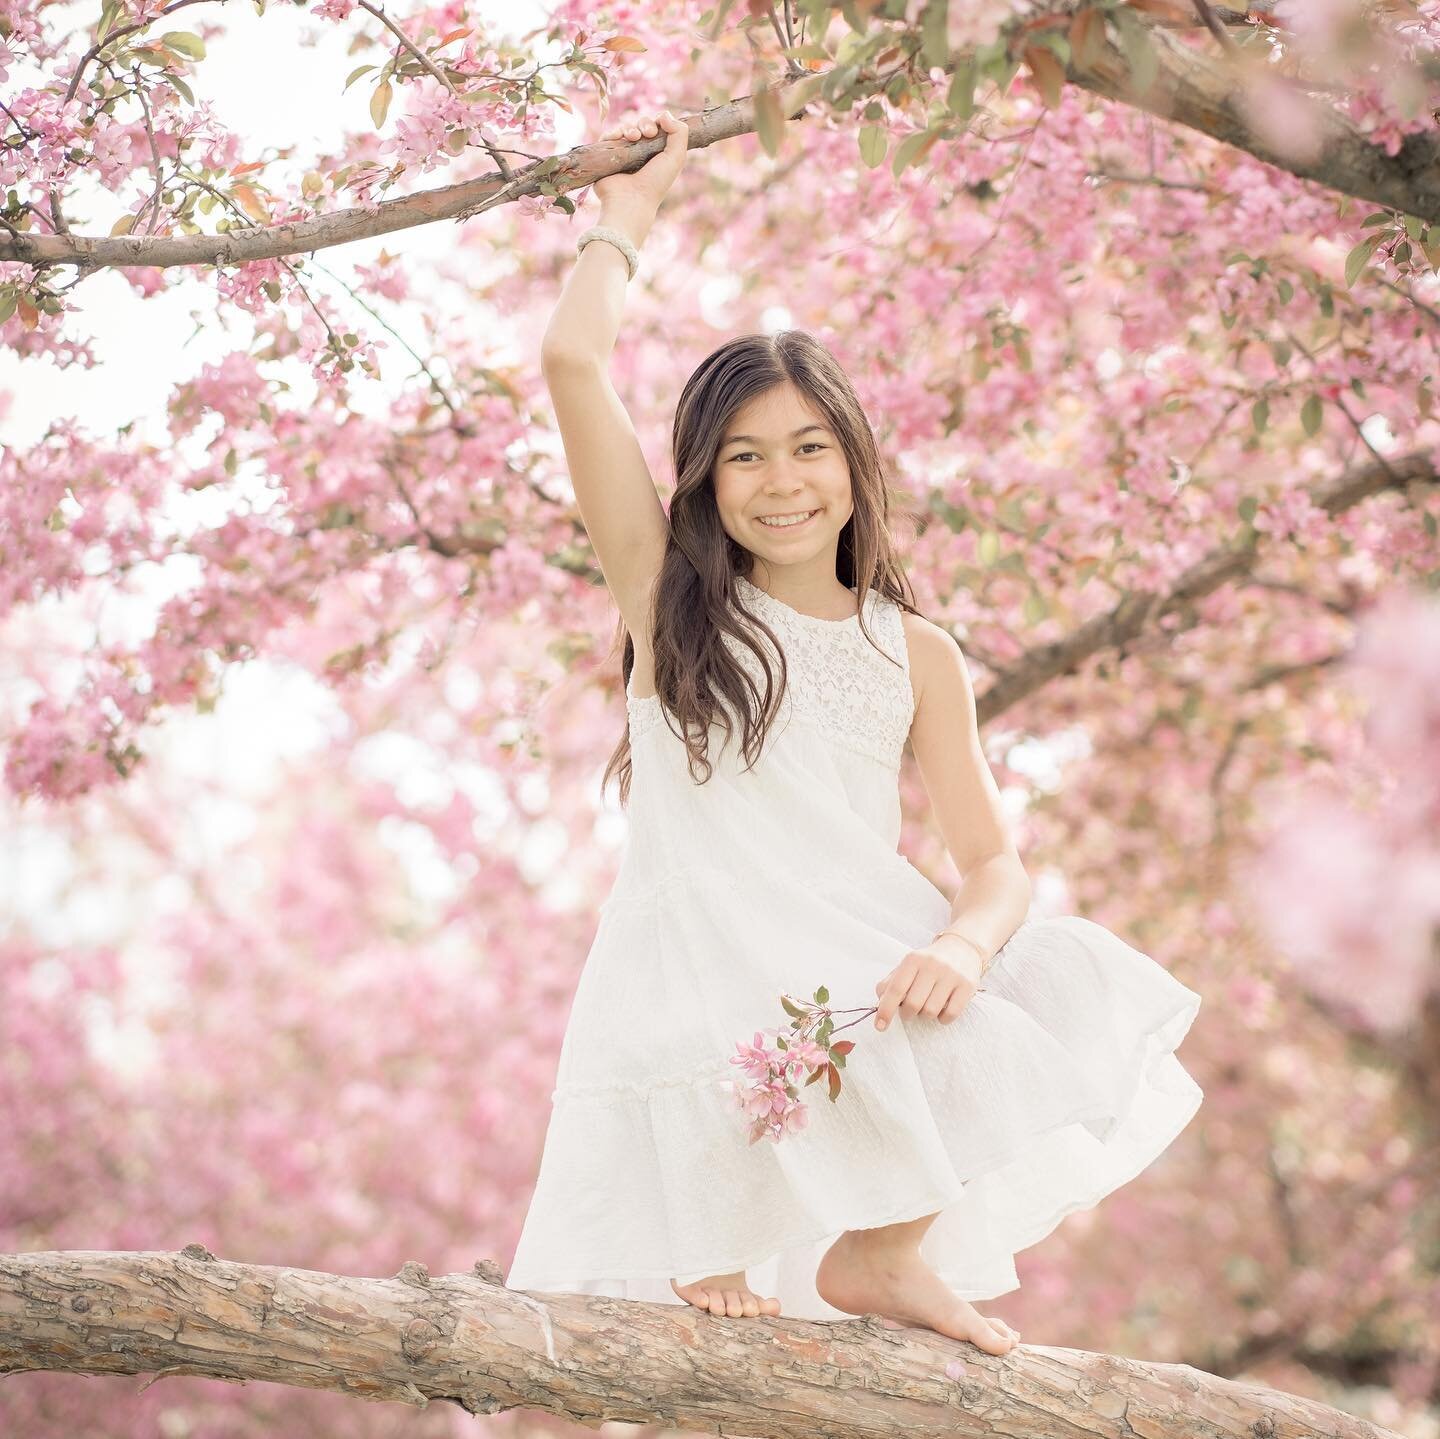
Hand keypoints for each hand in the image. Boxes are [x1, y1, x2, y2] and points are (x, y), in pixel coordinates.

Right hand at [592, 109, 688, 226]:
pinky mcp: (606, 157)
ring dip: (629, 128)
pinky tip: (618, 137)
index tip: (658, 127)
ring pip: (624, 129)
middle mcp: (639, 153)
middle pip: (640, 125)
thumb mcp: (676, 157)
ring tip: (633, 137)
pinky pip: (608, 137)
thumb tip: (664, 113)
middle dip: (645, 124)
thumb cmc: (656, 182)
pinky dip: (613, 132)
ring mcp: (623, 155)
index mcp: (656, 154)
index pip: (656, 127)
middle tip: (648, 133)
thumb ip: (679, 132)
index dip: (657, 122)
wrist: (631, 200)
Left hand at [873, 935, 983, 1031]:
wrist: (962, 948)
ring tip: (927, 1006)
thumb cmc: (929, 962)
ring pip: (930, 1011)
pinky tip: (941, 1010)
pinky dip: (942, 1019)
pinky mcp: (967, 986)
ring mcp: (951, 975)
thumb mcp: (908, 965)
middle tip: (909, 1011)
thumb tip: (880, 1001)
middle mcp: (932, 965)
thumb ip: (891, 982)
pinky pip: (950, 1014)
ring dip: (925, 1016)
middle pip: (912, 1004)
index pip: (896, 989)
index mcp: (913, 959)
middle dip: (907, 1014)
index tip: (880, 1026)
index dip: (886, 1010)